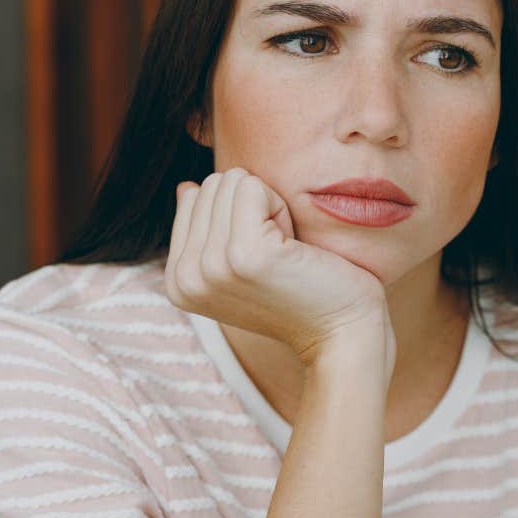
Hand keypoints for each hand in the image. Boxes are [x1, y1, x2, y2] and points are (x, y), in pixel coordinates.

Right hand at [166, 169, 393, 369]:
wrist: (341, 334)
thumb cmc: (300, 294)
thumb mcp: (238, 264)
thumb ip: (207, 228)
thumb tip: (186, 188)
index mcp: (177, 281)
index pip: (194, 198)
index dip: (237, 216)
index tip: (260, 257)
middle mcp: (184, 276)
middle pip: (212, 186)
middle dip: (252, 210)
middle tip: (277, 255)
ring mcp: (211, 266)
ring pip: (232, 183)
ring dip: (269, 209)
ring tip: (284, 253)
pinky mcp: (245, 253)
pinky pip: (252, 187)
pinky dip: (281, 207)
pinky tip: (293, 247)